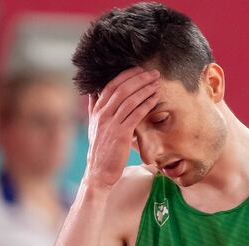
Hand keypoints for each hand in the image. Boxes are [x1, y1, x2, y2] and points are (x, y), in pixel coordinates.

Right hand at [84, 67, 160, 187]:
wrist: (99, 172)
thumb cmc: (100, 150)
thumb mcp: (93, 127)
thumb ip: (93, 108)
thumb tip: (92, 93)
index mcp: (97, 111)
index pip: (110, 85)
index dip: (126, 75)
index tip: (139, 69)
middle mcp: (102, 115)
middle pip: (122, 89)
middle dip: (139, 78)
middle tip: (153, 73)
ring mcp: (111, 124)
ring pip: (130, 100)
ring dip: (145, 89)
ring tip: (157, 82)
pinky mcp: (121, 134)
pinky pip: (136, 115)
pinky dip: (146, 104)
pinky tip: (155, 98)